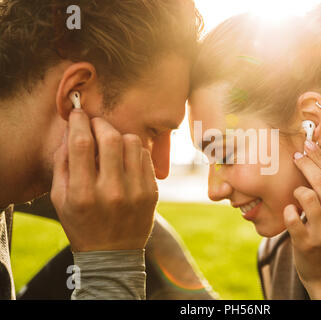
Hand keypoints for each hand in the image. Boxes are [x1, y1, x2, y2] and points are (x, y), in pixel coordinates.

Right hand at [51, 109, 157, 251]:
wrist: (113, 254)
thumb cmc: (82, 224)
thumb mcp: (60, 199)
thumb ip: (62, 164)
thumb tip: (70, 132)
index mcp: (83, 194)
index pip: (82, 144)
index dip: (79, 122)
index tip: (78, 114)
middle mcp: (112, 192)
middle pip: (110, 138)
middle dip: (100, 123)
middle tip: (95, 124)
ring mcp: (136, 192)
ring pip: (132, 142)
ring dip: (119, 135)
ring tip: (111, 143)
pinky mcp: (152, 192)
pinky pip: (145, 156)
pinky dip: (134, 150)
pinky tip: (125, 157)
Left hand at [283, 140, 320, 298]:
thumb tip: (317, 166)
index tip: (308, 144)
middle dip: (306, 163)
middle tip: (295, 156)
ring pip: (307, 196)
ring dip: (297, 190)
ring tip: (295, 196)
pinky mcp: (307, 244)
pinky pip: (292, 218)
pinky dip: (288, 211)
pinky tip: (289, 212)